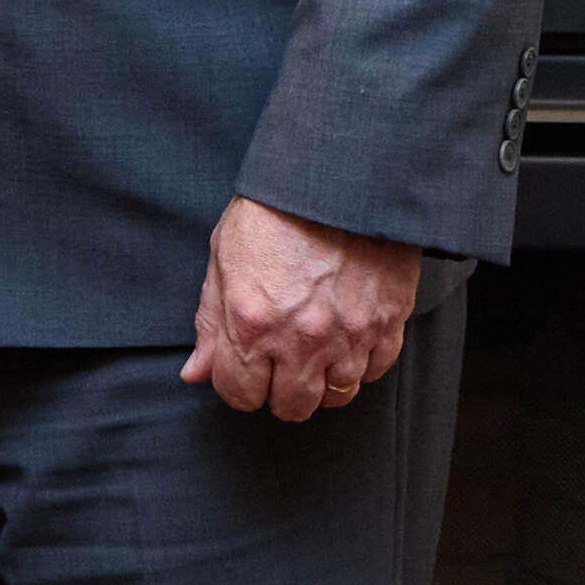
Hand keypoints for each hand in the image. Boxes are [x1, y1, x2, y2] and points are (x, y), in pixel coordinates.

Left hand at [181, 195, 417, 422]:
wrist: (338, 178)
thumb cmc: (274, 211)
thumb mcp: (224, 258)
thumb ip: (211, 322)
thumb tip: (196, 373)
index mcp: (252, 322)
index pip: (239, 394)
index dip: (237, 385)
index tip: (244, 370)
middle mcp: (301, 339)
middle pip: (291, 407)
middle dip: (279, 392)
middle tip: (279, 365)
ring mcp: (349, 336)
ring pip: (337, 397)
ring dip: (322, 382)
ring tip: (314, 351)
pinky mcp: (388, 326)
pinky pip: (373, 372)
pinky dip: (359, 363)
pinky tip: (345, 338)